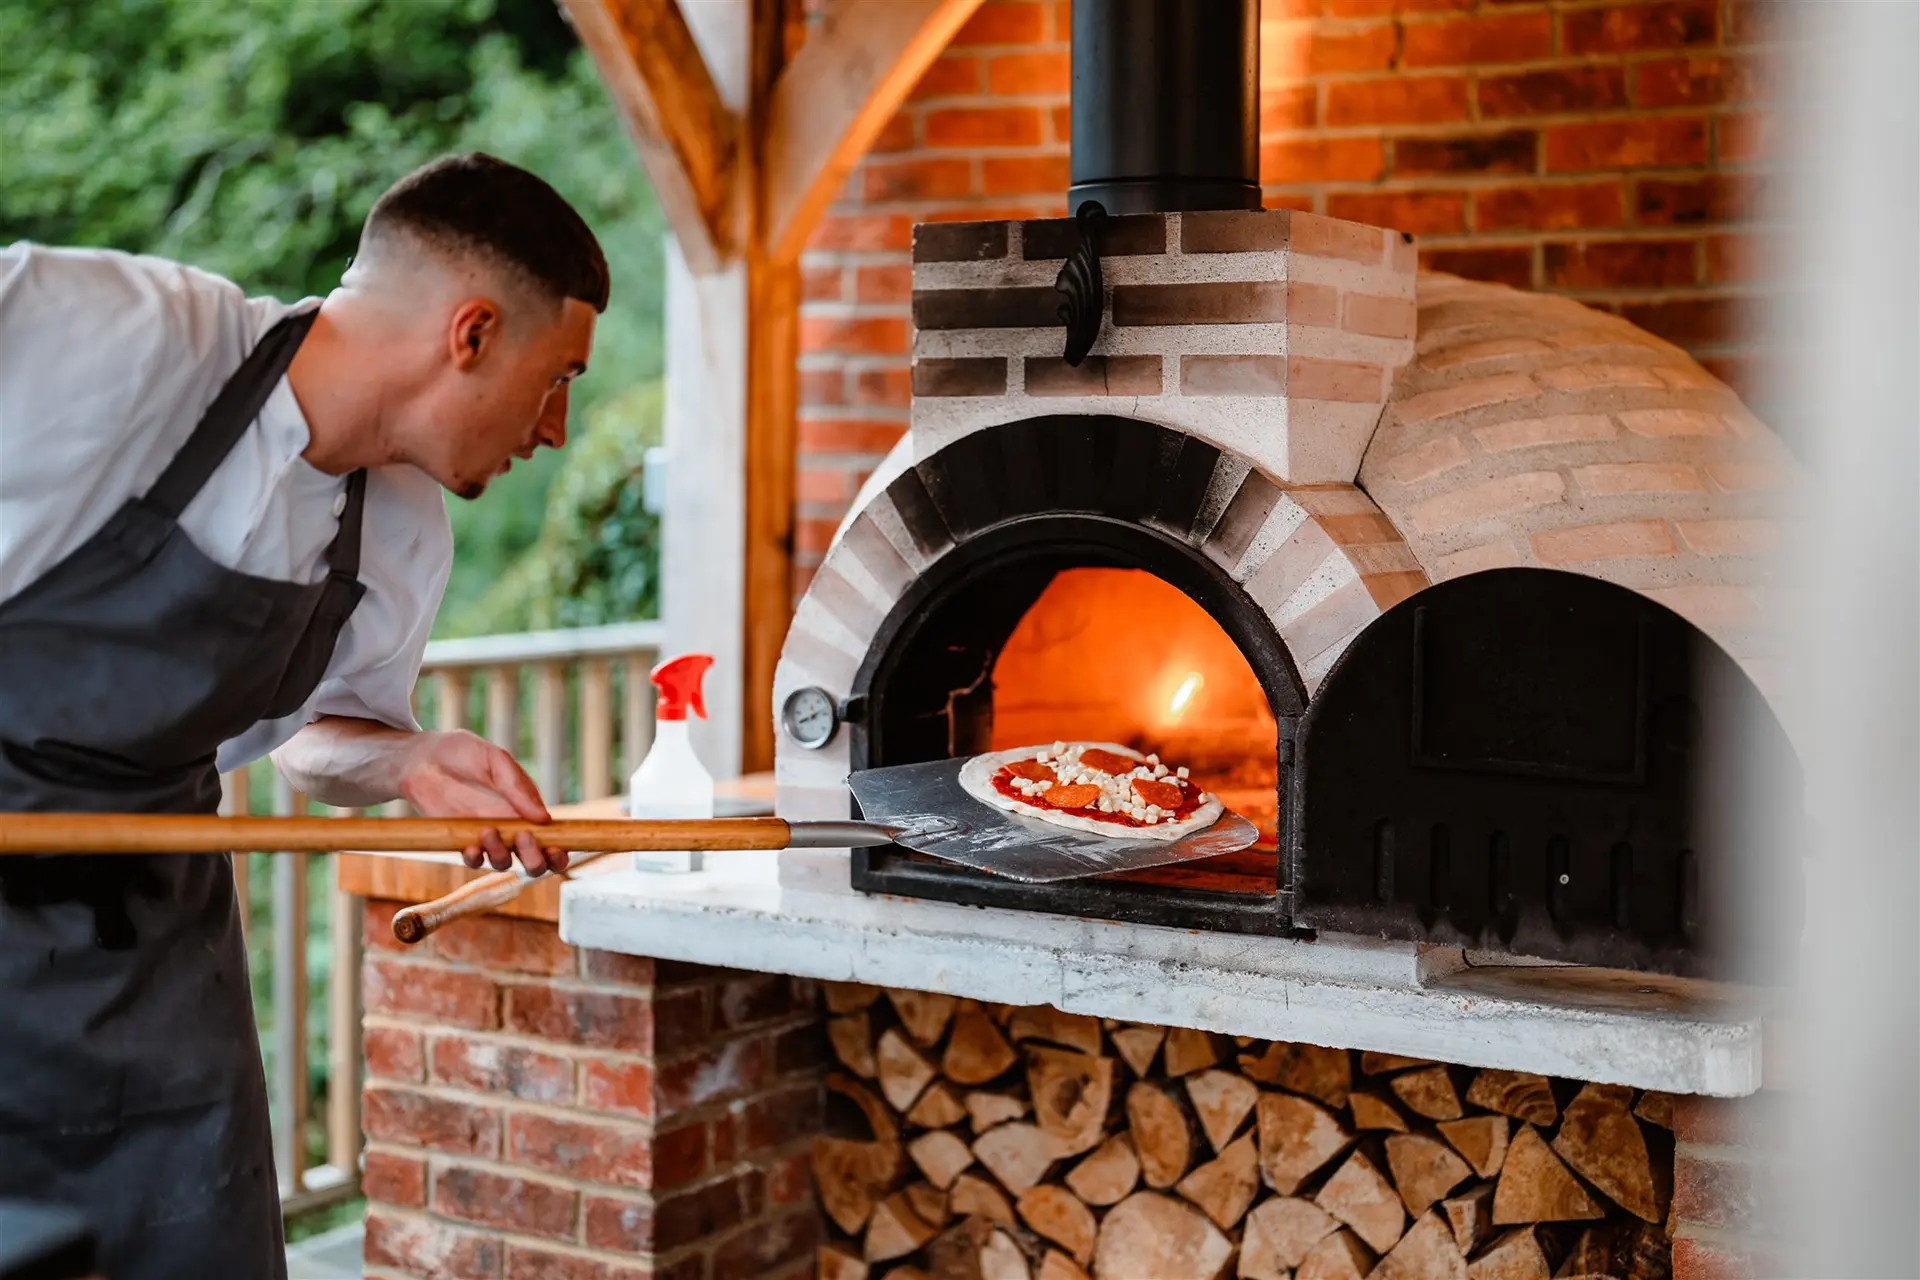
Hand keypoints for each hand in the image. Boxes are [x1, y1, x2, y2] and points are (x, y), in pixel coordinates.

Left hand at [396, 730, 569, 874]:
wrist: (421, 757)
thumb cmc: (463, 753)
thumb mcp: (495, 760)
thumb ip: (518, 787)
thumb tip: (544, 819)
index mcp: (527, 809)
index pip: (552, 839)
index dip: (560, 852)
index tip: (559, 850)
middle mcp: (510, 828)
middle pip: (533, 861)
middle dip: (536, 860)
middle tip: (525, 839)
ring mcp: (486, 837)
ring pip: (504, 864)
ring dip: (503, 855)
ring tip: (489, 831)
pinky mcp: (460, 841)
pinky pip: (473, 861)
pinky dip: (475, 858)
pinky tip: (471, 846)